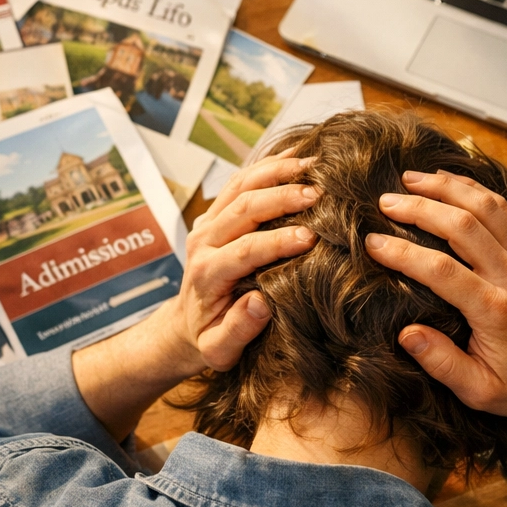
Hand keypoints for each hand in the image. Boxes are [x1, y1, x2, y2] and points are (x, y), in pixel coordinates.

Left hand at [168, 152, 317, 373]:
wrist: (185, 322)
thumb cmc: (208, 338)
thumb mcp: (220, 350)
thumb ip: (238, 330)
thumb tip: (261, 303)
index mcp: (206, 274)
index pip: (244, 250)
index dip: (278, 242)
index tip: (312, 238)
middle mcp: (203, 241)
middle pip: (243, 207)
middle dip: (283, 197)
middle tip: (320, 194)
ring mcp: (207, 221)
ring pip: (241, 184)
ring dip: (278, 172)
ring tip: (314, 166)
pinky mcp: (215, 211)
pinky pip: (241, 179)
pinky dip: (268, 165)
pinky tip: (296, 156)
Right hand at [368, 169, 506, 503]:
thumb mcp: (478, 390)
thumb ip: (441, 363)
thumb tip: (406, 333)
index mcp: (495, 311)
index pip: (441, 271)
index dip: (403, 253)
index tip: (372, 243)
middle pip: (463, 225)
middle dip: (420, 207)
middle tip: (384, 202)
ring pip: (486, 206)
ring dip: (446, 187)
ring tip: (411, 178)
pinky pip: (504, 208)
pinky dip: (474, 188)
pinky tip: (448, 181)